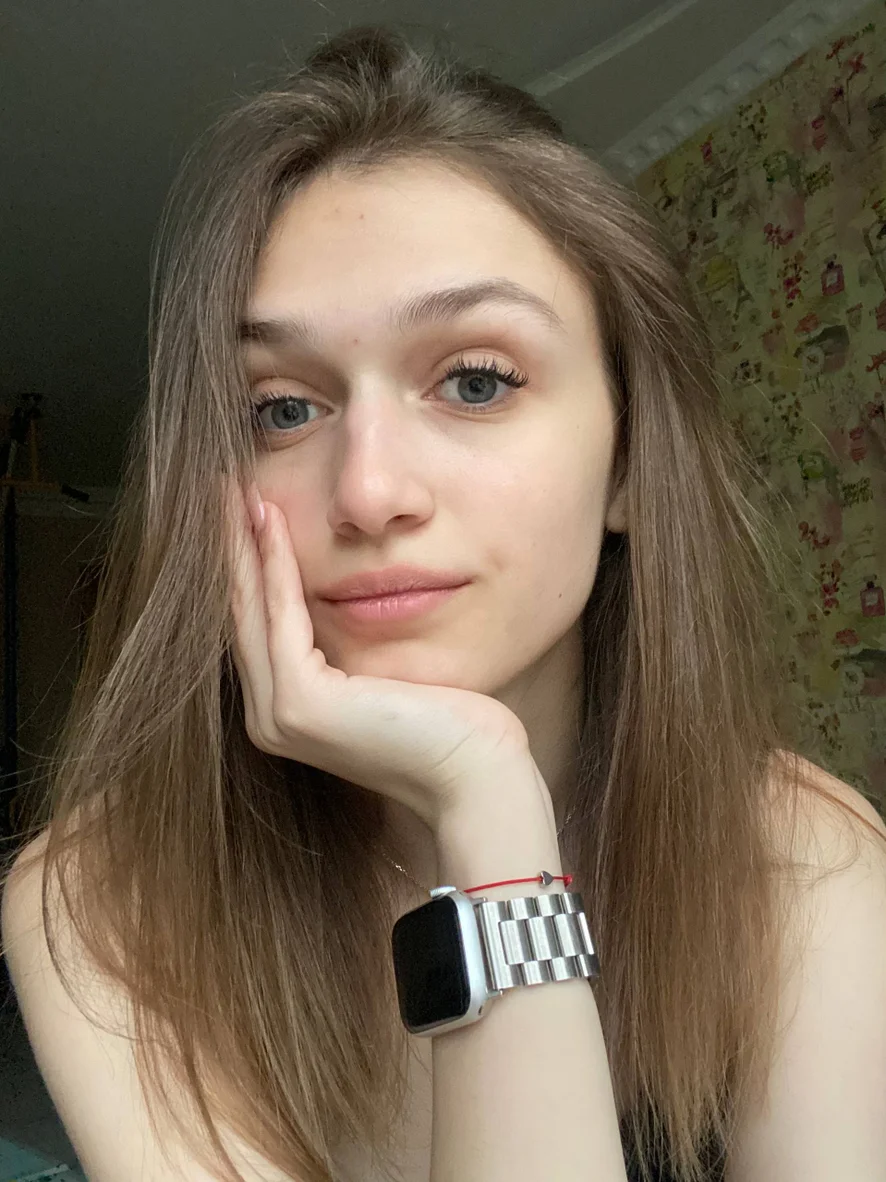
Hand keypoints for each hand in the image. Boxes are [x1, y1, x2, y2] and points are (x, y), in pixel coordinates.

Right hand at [223, 478, 531, 829]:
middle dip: (232, 546)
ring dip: (240, 545)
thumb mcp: (387, 671)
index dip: (247, 563)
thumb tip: (349, 592)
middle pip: (241, 612)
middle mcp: (270, 717)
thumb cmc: (450, 725)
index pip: (260, 623)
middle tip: (222, 486)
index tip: (245, 507)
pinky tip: (269, 518)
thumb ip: (353, 644)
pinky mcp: (300, 703)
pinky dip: (274, 564)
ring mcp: (279, 716)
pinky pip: (281, 616)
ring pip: (250, 609)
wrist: (474, 774)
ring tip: (233, 488)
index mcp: (289, 710)